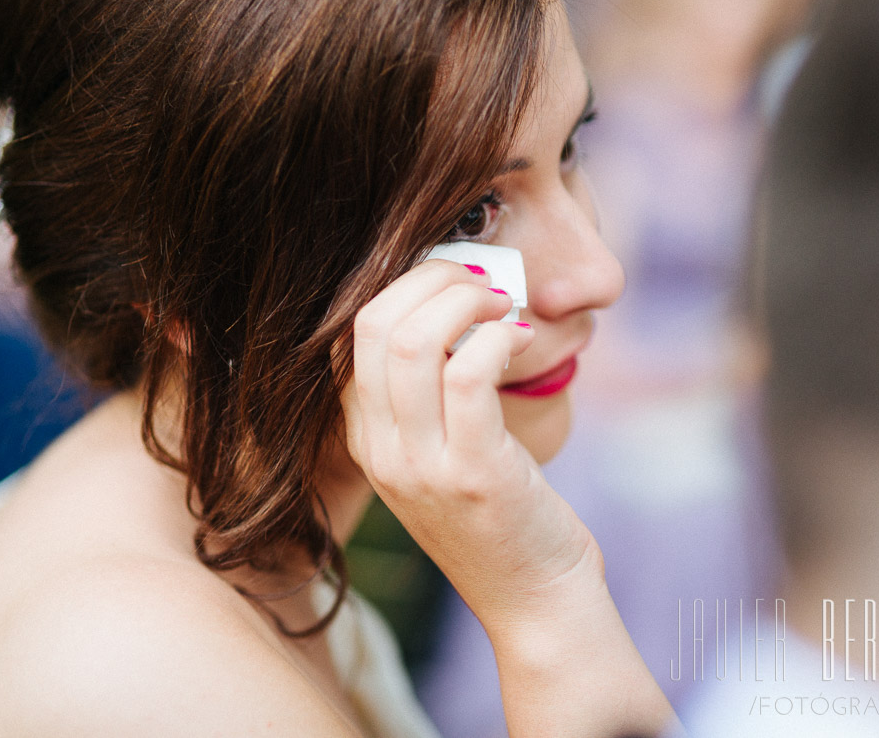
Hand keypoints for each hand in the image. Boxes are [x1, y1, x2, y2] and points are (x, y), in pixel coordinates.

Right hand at [340, 258, 601, 632]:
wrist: (534, 600)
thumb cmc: (500, 517)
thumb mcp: (441, 459)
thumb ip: (428, 400)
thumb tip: (452, 310)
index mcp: (367, 443)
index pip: (344, 339)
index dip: (396, 289)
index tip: (445, 280)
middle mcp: (382, 452)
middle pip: (370, 325)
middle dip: (428, 279)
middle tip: (479, 281)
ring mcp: (422, 465)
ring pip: (411, 342)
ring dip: (464, 299)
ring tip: (501, 304)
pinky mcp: (475, 472)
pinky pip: (468, 373)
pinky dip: (497, 338)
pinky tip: (520, 341)